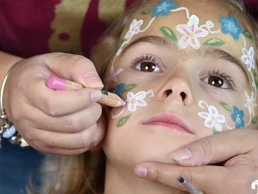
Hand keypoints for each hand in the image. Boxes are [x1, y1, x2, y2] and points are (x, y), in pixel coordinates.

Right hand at [4, 52, 105, 154]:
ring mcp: (34, 136)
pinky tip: (88, 124)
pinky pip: (75, 149)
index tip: (96, 93)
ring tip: (92, 112)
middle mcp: (26, 117)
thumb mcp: (58, 60)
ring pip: (76, 140)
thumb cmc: (43, 74)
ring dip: (93, 126)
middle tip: (96, 102)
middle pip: (69, 124)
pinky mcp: (43, 147)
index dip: (81, 100)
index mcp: (27, 90)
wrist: (19, 90)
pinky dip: (89, 137)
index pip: (55, 104)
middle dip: (92, 112)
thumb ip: (79, 67)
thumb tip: (97, 85)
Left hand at [134, 129, 257, 193]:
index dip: (161, 172)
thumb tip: (176, 156)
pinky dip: (190, 186)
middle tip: (146, 169)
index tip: (141, 168)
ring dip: (176, 183)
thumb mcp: (238, 141)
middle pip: (186, 189)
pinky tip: (183, 176)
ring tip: (161, 170)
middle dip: (165, 179)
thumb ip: (208, 149)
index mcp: (230, 183)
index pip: (186, 177)